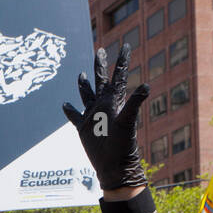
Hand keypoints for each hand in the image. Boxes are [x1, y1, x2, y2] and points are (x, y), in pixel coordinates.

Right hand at [62, 46, 149, 192]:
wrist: (113, 166)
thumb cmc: (122, 145)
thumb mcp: (127, 121)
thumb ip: (134, 103)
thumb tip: (147, 86)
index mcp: (114, 101)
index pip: (118, 76)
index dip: (121, 61)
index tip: (125, 46)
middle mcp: (103, 105)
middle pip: (101, 80)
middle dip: (101, 65)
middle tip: (101, 50)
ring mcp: (93, 116)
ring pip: (87, 95)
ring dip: (84, 85)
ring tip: (82, 75)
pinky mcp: (83, 128)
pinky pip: (75, 116)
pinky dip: (70, 110)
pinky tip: (65, 104)